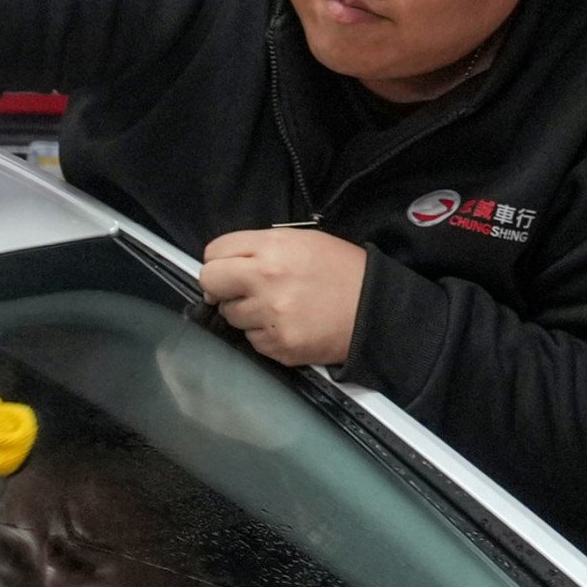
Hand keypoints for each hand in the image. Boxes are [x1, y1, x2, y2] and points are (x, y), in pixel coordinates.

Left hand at [198, 227, 367, 369]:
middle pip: (210, 281)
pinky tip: (286, 324)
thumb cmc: (342, 272)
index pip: (215, 251)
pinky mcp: (277, 345)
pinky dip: (262, 334)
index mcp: (272, 248)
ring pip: (228, 314)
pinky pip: (250, 339)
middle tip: (238, 288)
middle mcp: (266, 279)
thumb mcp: (303, 241)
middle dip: (220, 285)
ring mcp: (270, 315)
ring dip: (244, 311)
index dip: (220, 259)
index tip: (229, 267)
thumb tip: (225, 264)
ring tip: (276, 306)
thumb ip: (260, 249)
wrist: (376, 310)